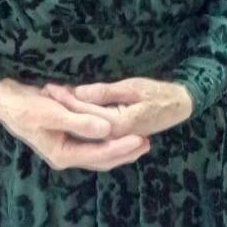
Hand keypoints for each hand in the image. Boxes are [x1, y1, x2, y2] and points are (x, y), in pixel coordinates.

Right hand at [0, 78, 151, 171]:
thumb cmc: (27, 107)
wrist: (8, 102)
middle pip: (103, 159)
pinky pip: (93, 143)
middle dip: (125, 152)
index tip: (140, 139)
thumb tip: (106, 129)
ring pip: (99, 153)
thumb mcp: (52, 112)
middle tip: (147, 142)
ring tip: (140, 140)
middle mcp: (67, 155)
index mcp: (63, 154)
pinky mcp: (68, 137)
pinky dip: (108, 140)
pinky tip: (119, 132)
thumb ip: (80, 121)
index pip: (100, 155)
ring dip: (119, 147)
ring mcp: (67, 147)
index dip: (121, 148)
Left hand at [42, 77, 193, 138]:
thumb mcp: (132, 87)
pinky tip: (72, 110)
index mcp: (117, 125)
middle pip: (82, 123)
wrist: (180, 104)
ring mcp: (115, 139)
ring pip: (86, 128)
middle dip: (64, 108)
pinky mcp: (116, 136)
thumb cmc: (159, 93)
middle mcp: (113, 136)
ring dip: (72, 114)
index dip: (66, 98)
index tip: (50, 87)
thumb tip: (78, 93)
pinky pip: (94, 130)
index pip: (84, 112)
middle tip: (46, 92)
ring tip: (53, 99)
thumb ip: (104, 92)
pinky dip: (83, 119)